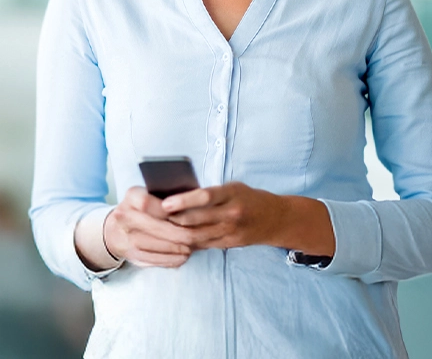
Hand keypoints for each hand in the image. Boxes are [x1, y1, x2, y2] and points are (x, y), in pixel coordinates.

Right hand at [103, 186, 195, 267]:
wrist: (113, 230)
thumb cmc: (138, 209)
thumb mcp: (146, 194)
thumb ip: (164, 197)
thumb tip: (192, 203)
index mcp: (131, 198)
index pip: (151, 203)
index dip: (171, 210)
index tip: (188, 213)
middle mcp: (125, 218)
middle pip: (159, 228)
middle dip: (182, 233)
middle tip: (198, 234)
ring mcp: (127, 239)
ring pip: (160, 246)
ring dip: (181, 248)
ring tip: (194, 245)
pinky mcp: (132, 256)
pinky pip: (157, 260)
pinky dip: (174, 259)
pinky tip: (184, 255)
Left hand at [160, 182, 288, 250]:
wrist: (277, 219)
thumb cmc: (249, 198)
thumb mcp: (232, 187)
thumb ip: (210, 193)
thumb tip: (178, 198)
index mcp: (232, 194)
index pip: (204, 197)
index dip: (183, 201)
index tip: (164, 203)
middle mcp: (232, 213)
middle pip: (197, 219)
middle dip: (174, 220)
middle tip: (154, 219)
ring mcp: (231, 231)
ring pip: (198, 235)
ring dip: (177, 233)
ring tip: (160, 230)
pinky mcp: (230, 243)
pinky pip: (205, 244)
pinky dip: (189, 242)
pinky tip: (175, 240)